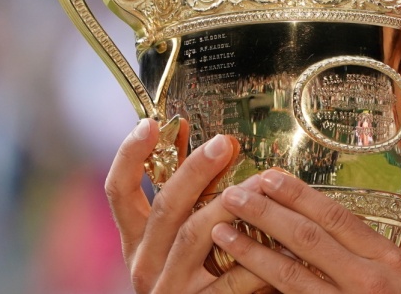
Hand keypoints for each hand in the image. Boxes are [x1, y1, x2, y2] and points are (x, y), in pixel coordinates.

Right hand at [105, 118, 269, 292]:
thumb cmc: (203, 277)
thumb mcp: (187, 237)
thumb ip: (191, 198)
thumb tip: (203, 140)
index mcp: (138, 241)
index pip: (119, 192)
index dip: (129, 156)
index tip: (149, 123)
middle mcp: (146, 264)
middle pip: (165, 207)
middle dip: (194, 170)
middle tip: (224, 142)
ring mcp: (172, 288)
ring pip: (195, 236)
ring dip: (230, 204)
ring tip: (260, 182)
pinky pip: (231, 279)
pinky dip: (257, 256)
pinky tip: (282, 239)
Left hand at [212, 170, 400, 293]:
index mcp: (388, 261)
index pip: (337, 218)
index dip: (302, 195)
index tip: (273, 177)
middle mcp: (365, 280)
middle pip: (308, 238)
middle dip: (268, 212)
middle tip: (236, 193)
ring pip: (290, 273)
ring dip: (252, 249)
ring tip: (222, 229)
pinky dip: (263, 288)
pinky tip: (238, 278)